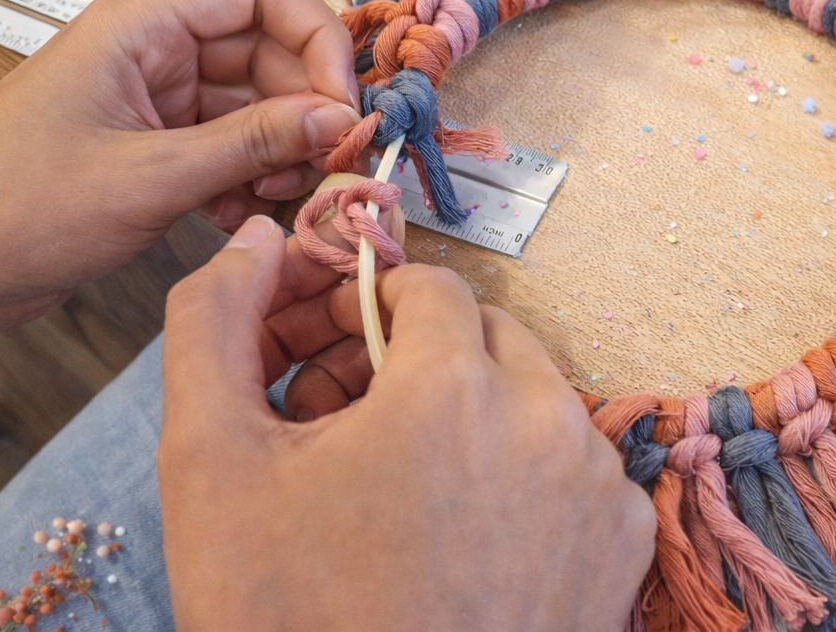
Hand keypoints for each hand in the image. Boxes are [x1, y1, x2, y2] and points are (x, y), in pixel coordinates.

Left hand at [0, 0, 359, 353]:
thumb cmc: (15, 208)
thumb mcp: (150, 176)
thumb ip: (253, 144)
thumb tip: (340, 119)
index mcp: (143, 25)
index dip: (315, 35)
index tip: (340, 104)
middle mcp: (155, 50)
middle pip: (270, 49)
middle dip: (306, 107)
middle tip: (328, 166)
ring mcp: (156, 98)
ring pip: (257, 102)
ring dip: (281, 150)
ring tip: (275, 197)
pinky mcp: (155, 145)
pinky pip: (230, 144)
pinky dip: (248, 177)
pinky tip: (237, 216)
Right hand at [159, 215, 654, 631]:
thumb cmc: (290, 619)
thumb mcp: (211, 467)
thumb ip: (215, 325)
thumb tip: (258, 241)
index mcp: (454, 384)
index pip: (426, 285)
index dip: (362, 309)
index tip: (323, 355)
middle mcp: (546, 418)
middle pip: (483, 336)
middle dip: (413, 357)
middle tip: (342, 420)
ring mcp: (596, 484)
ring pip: (532, 398)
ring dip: (468, 414)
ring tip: (394, 484)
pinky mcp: (624, 543)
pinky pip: (573, 467)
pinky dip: (522, 476)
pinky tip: (461, 532)